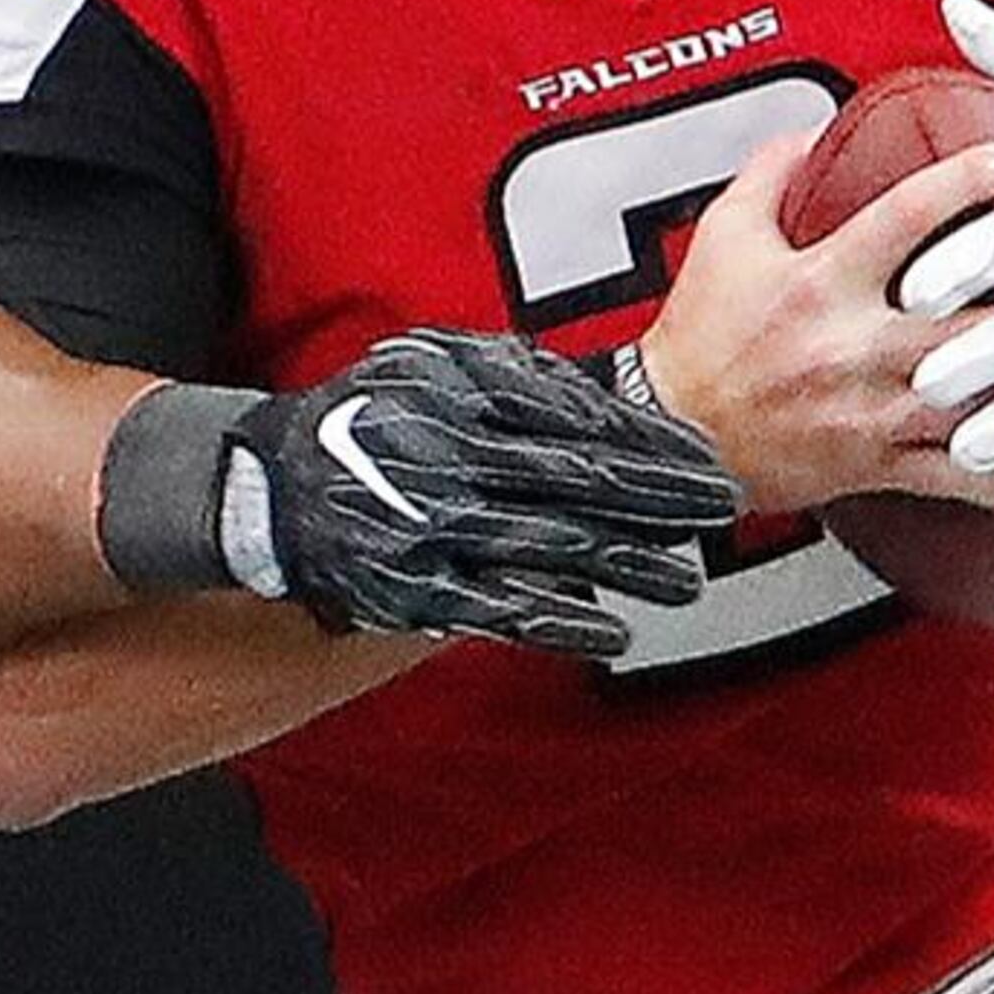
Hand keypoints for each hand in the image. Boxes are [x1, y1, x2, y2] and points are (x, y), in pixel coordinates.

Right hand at [239, 328, 747, 657]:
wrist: (275, 488)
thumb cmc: (368, 417)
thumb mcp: (430, 362)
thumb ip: (511, 370)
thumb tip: (598, 391)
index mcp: (458, 392)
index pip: (577, 418)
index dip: (648, 442)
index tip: (702, 458)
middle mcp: (448, 455)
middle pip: (578, 480)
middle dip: (659, 499)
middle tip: (718, 510)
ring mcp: (432, 525)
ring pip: (551, 546)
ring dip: (628, 565)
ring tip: (686, 579)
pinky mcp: (414, 587)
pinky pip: (500, 607)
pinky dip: (561, 621)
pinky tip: (613, 631)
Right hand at [633, 129, 993, 517]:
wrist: (673, 436)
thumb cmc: (700, 343)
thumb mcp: (723, 238)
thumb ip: (770, 175)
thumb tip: (811, 131)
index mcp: (823, 281)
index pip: (903, 218)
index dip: (962, 183)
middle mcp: (859, 344)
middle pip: (969, 317)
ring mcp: (877, 409)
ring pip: (982, 398)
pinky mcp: (882, 463)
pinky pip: (962, 479)